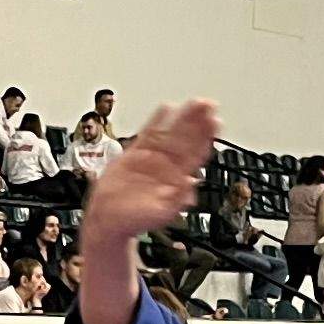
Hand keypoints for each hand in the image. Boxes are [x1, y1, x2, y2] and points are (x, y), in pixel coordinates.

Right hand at [83, 98, 218, 253]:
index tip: (215, 123)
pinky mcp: (135, 154)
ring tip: (194, 103)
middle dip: (198, 122)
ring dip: (183, 118)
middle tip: (208, 104)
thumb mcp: (160, 214)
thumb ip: (177, 200)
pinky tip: (165, 109)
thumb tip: (192, 185)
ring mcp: (152, 158)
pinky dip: (156, 121)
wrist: (108, 219)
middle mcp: (167, 166)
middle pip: (187, 139)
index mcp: (177, 179)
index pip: (197, 154)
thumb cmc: (135, 220)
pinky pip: (148, 134)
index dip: (206, 138)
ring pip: (170, 133)